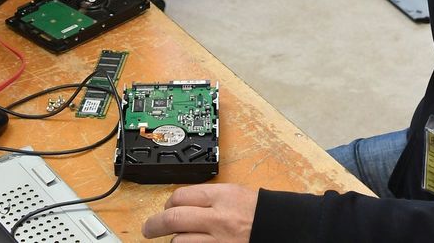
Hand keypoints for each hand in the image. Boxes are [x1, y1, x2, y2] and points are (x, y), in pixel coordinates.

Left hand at [141, 184, 256, 241]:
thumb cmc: (264, 213)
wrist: (285, 229)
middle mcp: (218, 218)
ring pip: (179, 241)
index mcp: (223, 196)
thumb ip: (213, 198)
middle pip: (173, 218)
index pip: (181, 196)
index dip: (168, 203)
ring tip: (177, 239)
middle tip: (148, 228)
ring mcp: (218, 240)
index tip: (165, 207)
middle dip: (154, 224)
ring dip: (176, 240)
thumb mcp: (238, 195)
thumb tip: (187, 204)